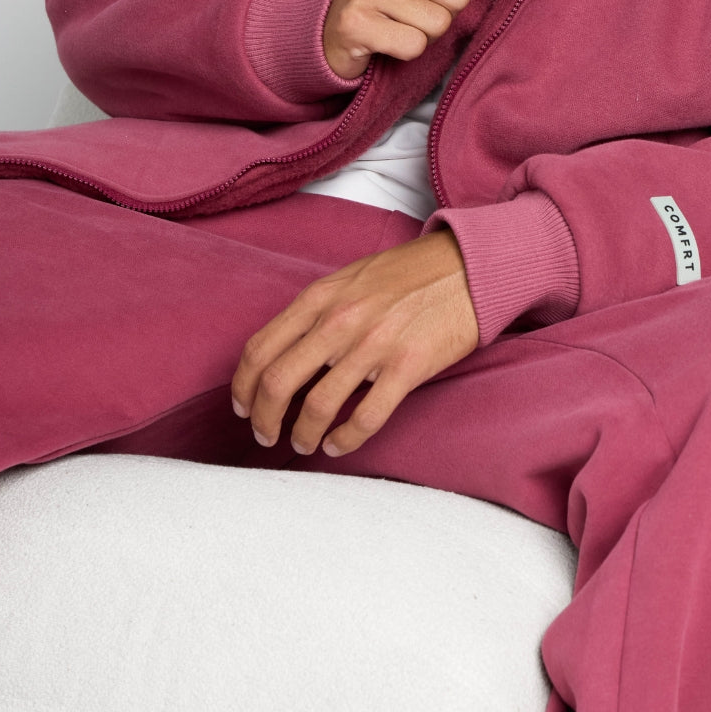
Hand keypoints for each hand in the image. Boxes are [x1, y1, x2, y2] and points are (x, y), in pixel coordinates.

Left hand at [230, 227, 478, 457]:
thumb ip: (318, 310)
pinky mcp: (407, 367)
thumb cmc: (409, 273)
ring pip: (317, 407)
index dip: (243, 387)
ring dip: (303, 435)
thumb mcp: (350, 277)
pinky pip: (365, 418)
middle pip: (278, 382)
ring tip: (304, 444)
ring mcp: (373, 345)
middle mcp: (339, 321)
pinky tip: (339, 445)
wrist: (467, 266)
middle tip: (266, 435)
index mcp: (320, 297)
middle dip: (264, 419)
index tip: (244, 407)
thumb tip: (288, 350)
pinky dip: (345, 440)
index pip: (260, 349)